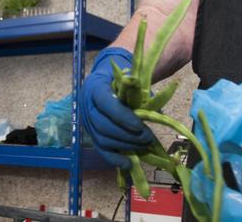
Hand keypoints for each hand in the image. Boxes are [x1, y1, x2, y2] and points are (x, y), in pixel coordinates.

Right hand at [82, 47, 154, 168]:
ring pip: (103, 139)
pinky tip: (128, 163)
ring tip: (145, 146)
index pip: (106, 103)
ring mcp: (87, 122)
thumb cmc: (119, 78)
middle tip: (148, 138)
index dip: (122, 117)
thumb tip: (154, 112)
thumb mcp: (129, 77)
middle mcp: (87, 106)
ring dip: (125, 146)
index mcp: (96, 87)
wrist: (104, 80)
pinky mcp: (91, 134)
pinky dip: (115, 158)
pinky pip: (101, 149)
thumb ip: (139, 92)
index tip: (139, 126)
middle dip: (128, 135)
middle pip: (103, 126)